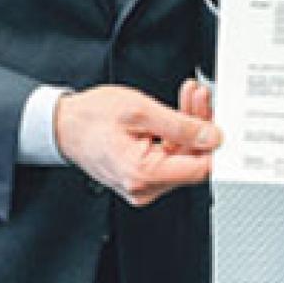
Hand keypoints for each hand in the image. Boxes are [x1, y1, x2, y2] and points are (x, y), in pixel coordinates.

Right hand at [54, 85, 221, 205]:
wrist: (63, 125)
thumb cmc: (91, 118)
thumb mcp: (141, 111)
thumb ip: (180, 126)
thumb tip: (212, 137)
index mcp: (144, 175)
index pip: (199, 168)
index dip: (214, 143)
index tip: (220, 119)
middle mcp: (144, 187)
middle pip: (192, 159)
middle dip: (200, 124)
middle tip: (199, 94)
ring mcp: (143, 184)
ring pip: (183, 155)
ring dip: (189, 124)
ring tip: (189, 95)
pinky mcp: (142, 176)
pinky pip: (170, 155)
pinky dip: (176, 132)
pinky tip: (178, 110)